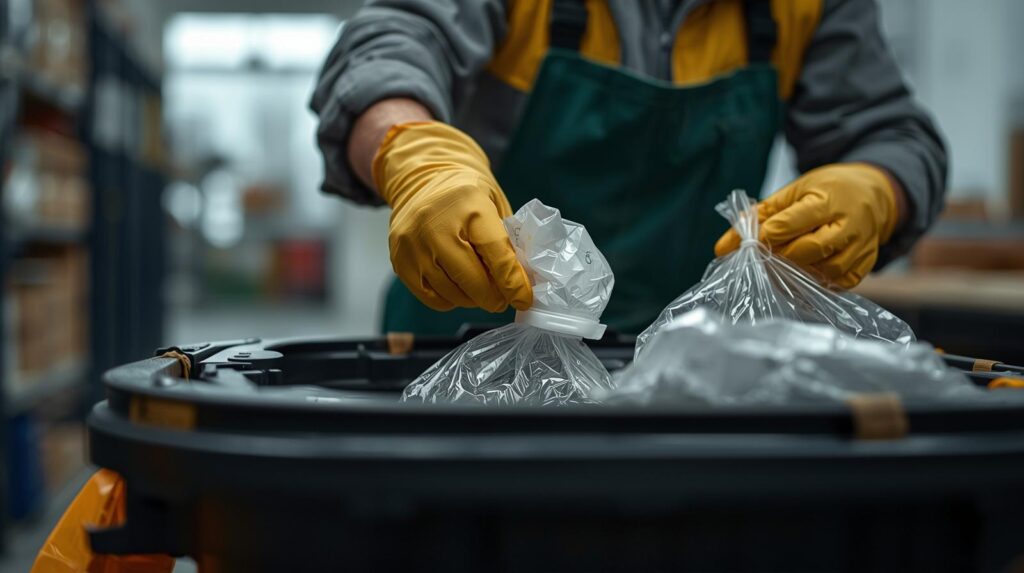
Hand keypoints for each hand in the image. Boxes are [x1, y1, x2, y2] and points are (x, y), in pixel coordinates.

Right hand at [373, 121, 532, 311]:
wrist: (421, 180)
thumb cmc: (466, 196)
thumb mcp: (493, 204)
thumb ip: (507, 240)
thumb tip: (520, 285)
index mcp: (469, 205)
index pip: (496, 254)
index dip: (513, 283)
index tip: (524, 299)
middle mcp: (436, 225)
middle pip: (472, 279)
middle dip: (493, 297)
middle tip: (502, 300)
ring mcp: (414, 245)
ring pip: (452, 293)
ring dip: (472, 299)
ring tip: (480, 290)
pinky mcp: (400, 261)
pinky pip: (431, 297)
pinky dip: (450, 299)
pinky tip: (457, 288)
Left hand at [714, 163, 900, 288]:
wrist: (875, 193)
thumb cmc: (827, 190)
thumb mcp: (794, 191)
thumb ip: (759, 216)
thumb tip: (722, 247)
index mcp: (828, 199)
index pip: (792, 223)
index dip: (766, 236)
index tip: (749, 243)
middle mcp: (849, 224)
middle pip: (809, 249)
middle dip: (781, 256)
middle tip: (766, 256)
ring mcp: (861, 246)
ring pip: (826, 270)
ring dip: (799, 272)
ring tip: (785, 264)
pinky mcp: (865, 265)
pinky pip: (839, 283)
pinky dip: (818, 283)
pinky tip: (805, 274)